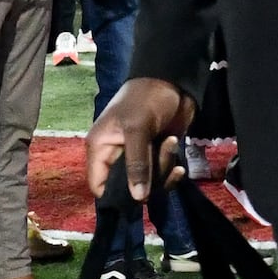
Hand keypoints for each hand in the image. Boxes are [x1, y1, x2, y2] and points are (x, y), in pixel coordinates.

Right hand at [86, 74, 193, 206]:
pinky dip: (170, 170)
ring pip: (147, 183)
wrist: (173, 81)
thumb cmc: (146, 99)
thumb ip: (136, 164)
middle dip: (147, 181)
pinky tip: (178, 158)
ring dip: (163, 169)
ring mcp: (136, 156)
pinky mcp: (155, 155)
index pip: (99, 186)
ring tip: (170, 143)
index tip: (137, 195)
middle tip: (160, 161)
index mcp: (100, 148)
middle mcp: (115, 155)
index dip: (115, 195)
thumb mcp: (138, 129)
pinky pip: (160, 175)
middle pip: (126, 187)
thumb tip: (137, 197)